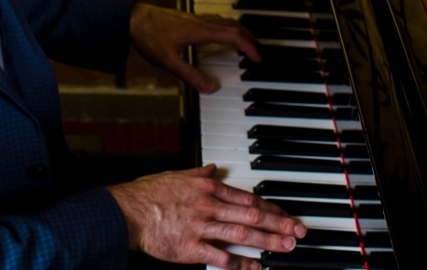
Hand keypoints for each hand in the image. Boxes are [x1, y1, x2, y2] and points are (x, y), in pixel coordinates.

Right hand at [107, 164, 305, 269]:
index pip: (247, 197)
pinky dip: (240, 263)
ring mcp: (201, 227)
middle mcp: (208, 206)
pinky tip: (255, 268)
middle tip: (298, 231)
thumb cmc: (148, 194)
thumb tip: (212, 167)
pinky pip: (220, 257)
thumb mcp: (176, 176)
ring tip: (286, 247)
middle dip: (278, 224)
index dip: (270, 207)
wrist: (127, 212)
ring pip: (242, 233)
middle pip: (251, 214)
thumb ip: (198, 174)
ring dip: (267, 241)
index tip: (285, 214)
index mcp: (207, 189)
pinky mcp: (191, 248)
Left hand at [128, 3, 260, 93]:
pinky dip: (226, 29)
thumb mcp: (168, 61)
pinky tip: (219, 36)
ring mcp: (194, 19)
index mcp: (201, 30)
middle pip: (234, 26)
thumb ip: (189, 75)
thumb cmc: (148, 35)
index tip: (258, 58)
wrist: (132, 18)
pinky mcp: (188, 19)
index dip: (249, 46)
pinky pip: (215, 21)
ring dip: (239, 32)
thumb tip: (210, 88)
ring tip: (244, 44)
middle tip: (258, 52)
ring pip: (225, 21)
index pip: (234, 35)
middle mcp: (201, 22)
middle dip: (249, 38)